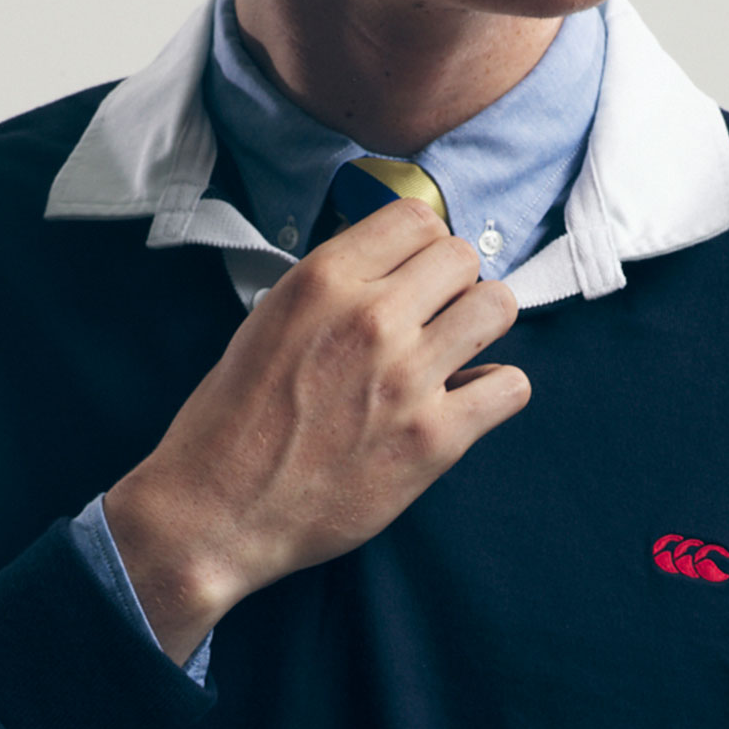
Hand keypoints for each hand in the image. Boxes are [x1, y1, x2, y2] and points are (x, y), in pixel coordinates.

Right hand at [102, 200, 528, 662]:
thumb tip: (391, 273)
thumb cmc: (233, 421)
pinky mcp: (435, 438)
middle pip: (462, 258)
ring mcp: (408, 378)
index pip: (416, 217)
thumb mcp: (268, 321)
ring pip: (497, 308)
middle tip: (434, 321)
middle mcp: (371, 318)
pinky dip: (496, 393)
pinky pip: (510, 386)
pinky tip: (466, 403)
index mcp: (323, 281)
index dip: (422, 247)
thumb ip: (333, 290)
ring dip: (482, 328)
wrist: (217, 511)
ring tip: (455, 355)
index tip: (416, 275)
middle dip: (454, 285)